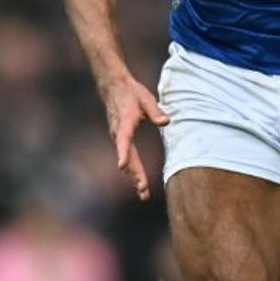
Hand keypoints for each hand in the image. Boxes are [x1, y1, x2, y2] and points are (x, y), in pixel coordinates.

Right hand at [105, 76, 169, 200]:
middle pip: (127, 156)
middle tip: (143, 190)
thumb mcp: (146, 98)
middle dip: (134, 174)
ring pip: (126, 160)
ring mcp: (117, 137)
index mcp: (125, 122)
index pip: (123, 139)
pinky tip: (138, 181)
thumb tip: (166, 122)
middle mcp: (118, 132)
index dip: (123, 152)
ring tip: (143, 193)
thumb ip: (155, 111)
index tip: (122, 165)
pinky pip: (126, 157)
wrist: (113, 87)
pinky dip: (132, 170)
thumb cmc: (131, 92)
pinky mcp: (119, 139)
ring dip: (133, 176)